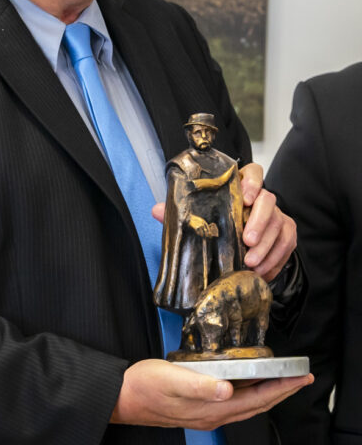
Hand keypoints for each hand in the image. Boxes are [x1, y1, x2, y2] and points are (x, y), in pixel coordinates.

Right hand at [111, 358, 311, 428]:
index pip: (256, 400)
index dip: (281, 389)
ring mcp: (205, 416)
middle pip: (257, 407)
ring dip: (267, 394)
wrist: (119, 399)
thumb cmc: (142, 386)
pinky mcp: (197, 411)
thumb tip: (227, 390)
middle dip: (281, 392)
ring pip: (246, 407)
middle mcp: (212, 417)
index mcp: (210, 409)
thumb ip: (198, 385)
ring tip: (282, 381)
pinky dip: (248, 395)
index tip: (301, 377)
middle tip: (301, 378)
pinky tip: (246, 385)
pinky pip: (233, 406)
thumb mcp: (169, 379)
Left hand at [151, 163, 295, 280]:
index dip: (252, 182)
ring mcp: (277, 215)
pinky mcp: (287, 232)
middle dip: (259, 221)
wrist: (241, 243)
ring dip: (266, 246)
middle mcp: (262, 198)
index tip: (246, 197)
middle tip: (246, 241)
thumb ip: (180, 211)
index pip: (253, 173)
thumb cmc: (217, 223)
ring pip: (280, 224)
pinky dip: (276, 260)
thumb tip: (156, 210)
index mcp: (241, 187)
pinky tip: (263, 272)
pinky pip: (287, 244)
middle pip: (269, 200)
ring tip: (251, 263)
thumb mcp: (198, 215)